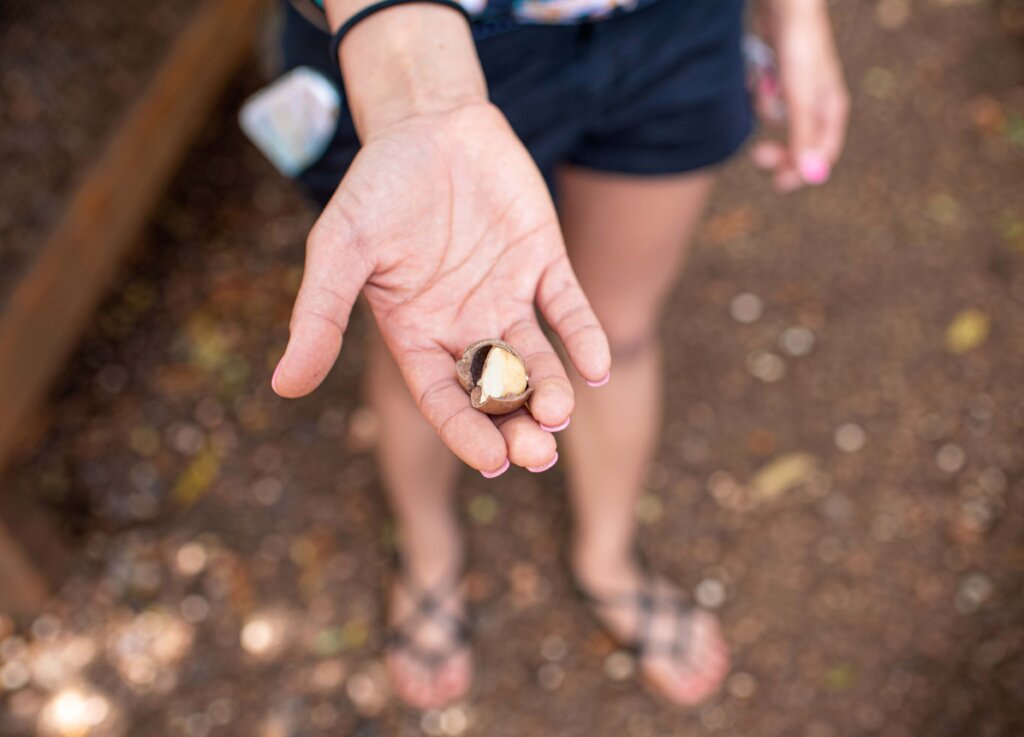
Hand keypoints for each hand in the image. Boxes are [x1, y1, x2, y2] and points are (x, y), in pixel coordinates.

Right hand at [271, 101, 610, 474]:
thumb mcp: (340, 250)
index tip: (492, 462)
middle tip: (537, 454)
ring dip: (550, 390)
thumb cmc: (375, 188)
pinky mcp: (543, 264)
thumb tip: (284, 386)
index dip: (467, 432)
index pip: (443, 399)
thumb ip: (320, 316)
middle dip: (516, 426)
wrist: (426, 123)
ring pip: (534, 360)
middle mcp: (465, 327)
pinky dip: (584, 335)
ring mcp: (507, 298)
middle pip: (494, 393)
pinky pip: (567, 308)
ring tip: (559, 413)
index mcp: (417, 335)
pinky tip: (597, 365)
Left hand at [750, 0, 849, 191]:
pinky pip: (764, 97)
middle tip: (756, 154)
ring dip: (765, 107)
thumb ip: (803, 134)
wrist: (785, 2)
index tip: (778, 183)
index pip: (822, 152)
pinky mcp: (778, 74)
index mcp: (831, 107)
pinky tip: (759, 70)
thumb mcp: (799, 95)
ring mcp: (797, 87)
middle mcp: (817, 100)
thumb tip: (809, 175)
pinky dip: (758, 90)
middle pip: (798, 142)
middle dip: (779, 149)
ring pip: (776, 117)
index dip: (801, 170)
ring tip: (764, 82)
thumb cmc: (798, 45)